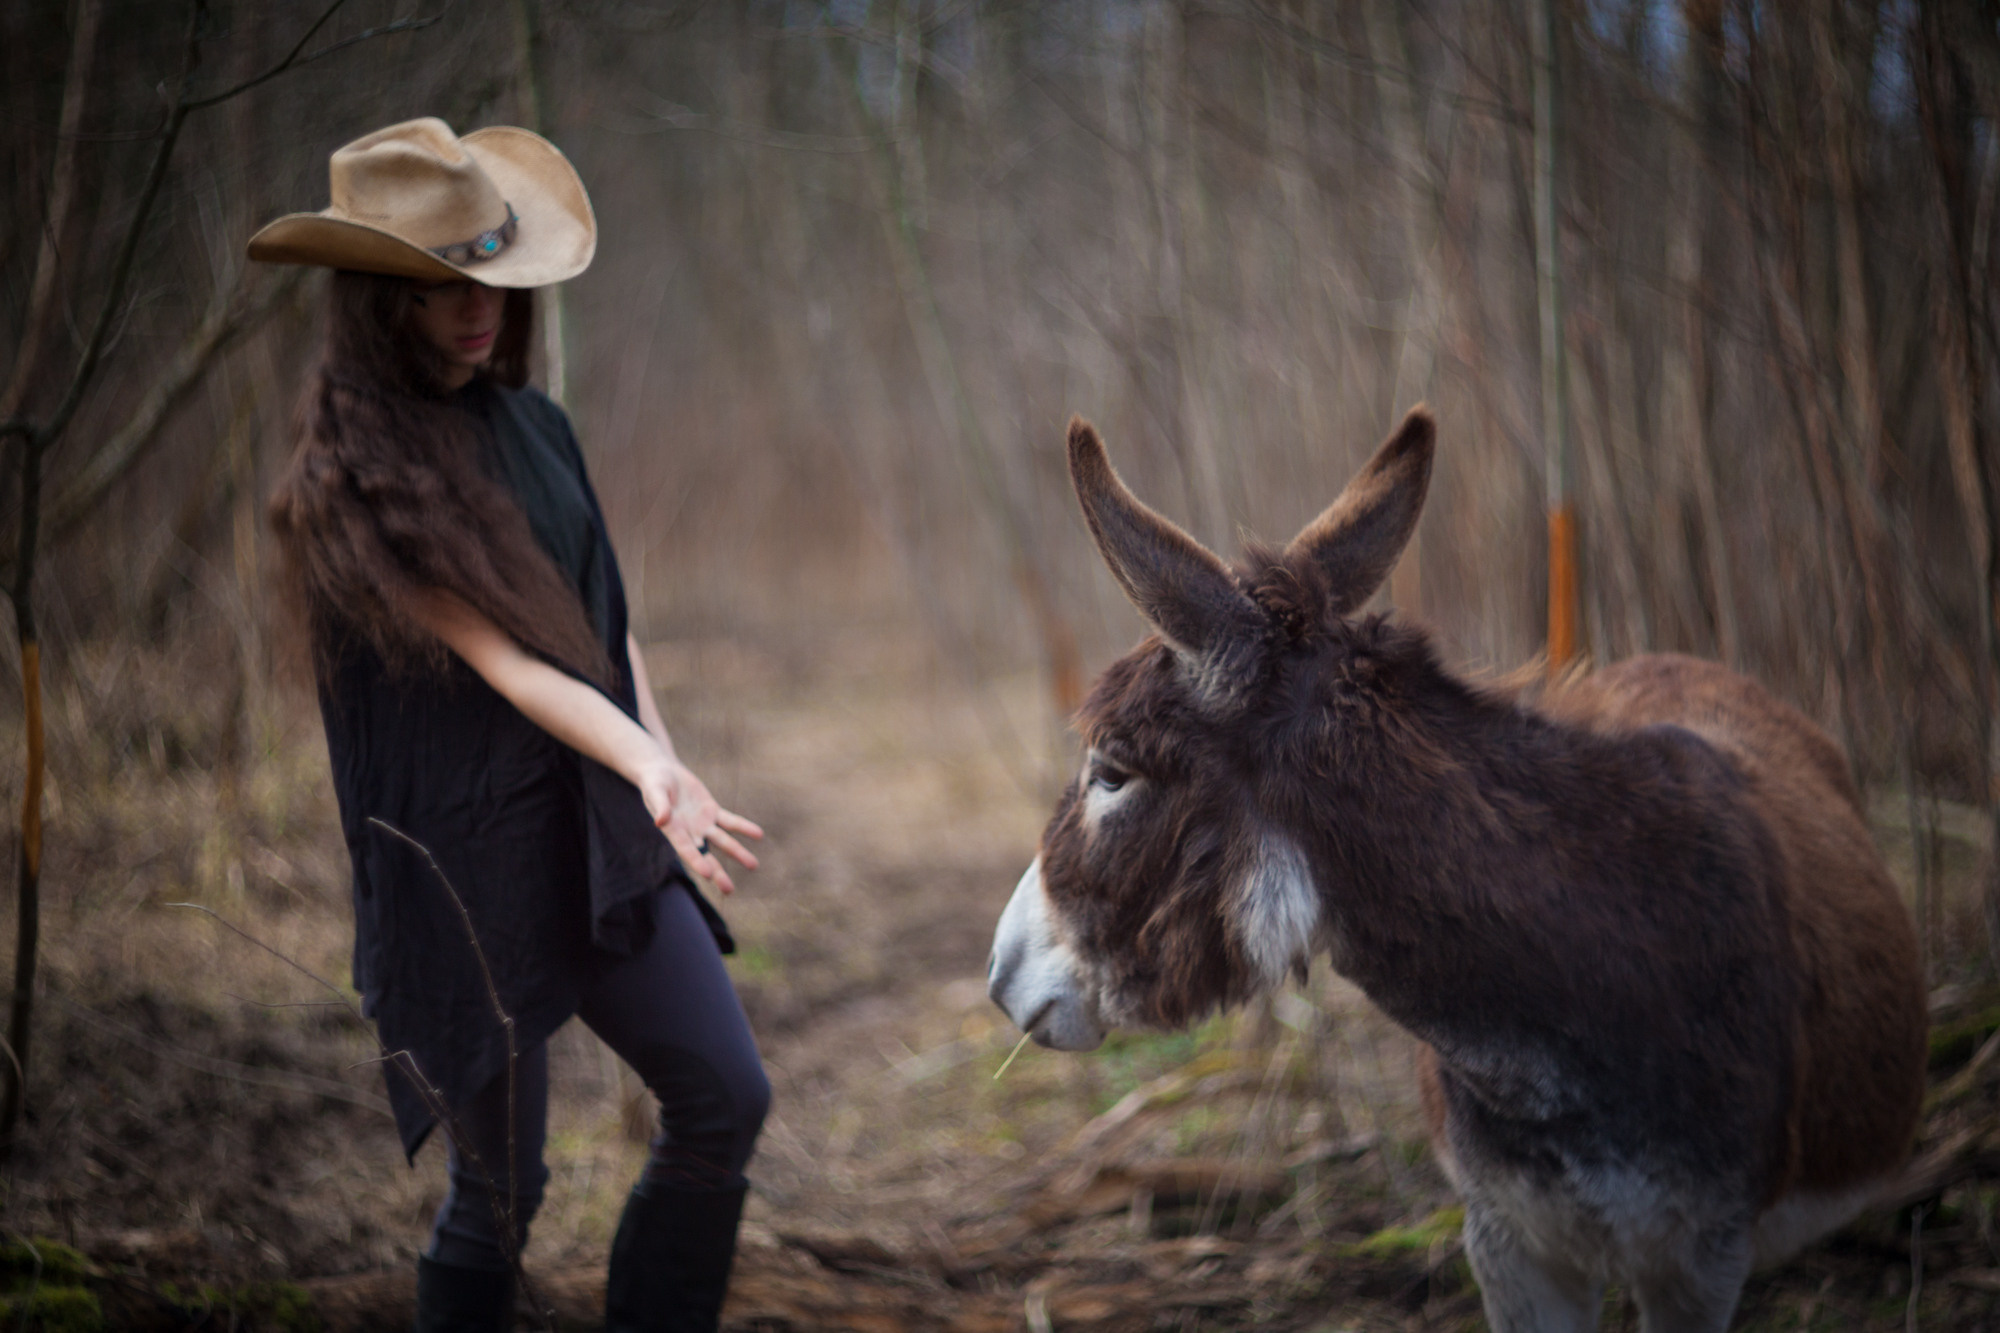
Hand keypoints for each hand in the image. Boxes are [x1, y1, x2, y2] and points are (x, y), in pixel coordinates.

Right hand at [635, 757, 763, 894]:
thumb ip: (660, 806)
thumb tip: (660, 821)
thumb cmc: (654, 783)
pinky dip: (744, 827)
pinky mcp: (712, 811)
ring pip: (723, 841)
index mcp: (673, 831)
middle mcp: (690, 833)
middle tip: (729, 890)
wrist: (663, 773)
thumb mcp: (655, 792)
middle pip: (706, 855)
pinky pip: (730, 821)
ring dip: (738, 853)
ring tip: (754, 865)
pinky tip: (759, 835)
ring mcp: (703, 824)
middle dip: (718, 872)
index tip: (707, 874)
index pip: (686, 850)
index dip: (696, 862)